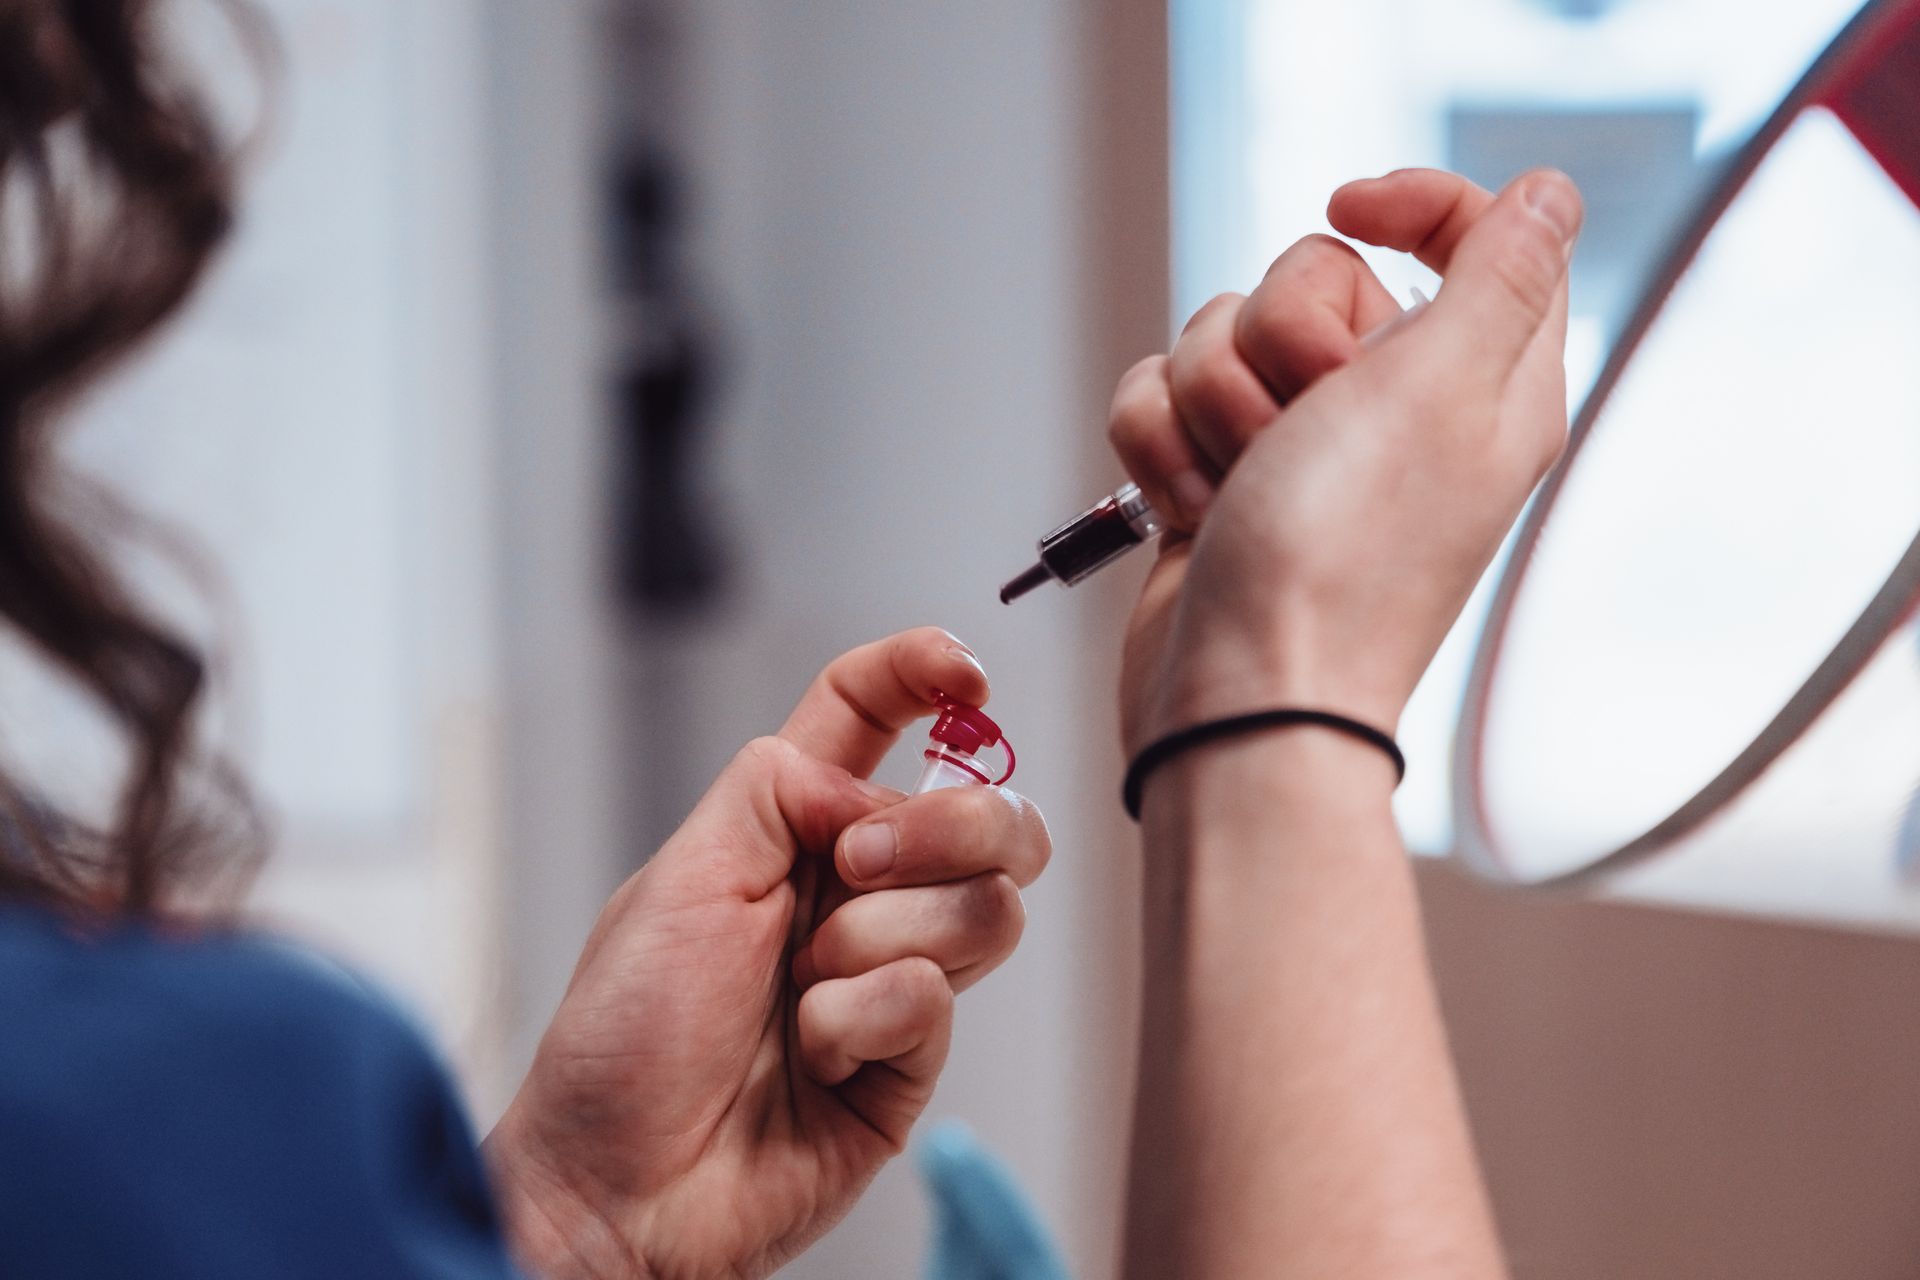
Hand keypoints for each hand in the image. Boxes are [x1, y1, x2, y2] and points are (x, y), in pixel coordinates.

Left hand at [484, 628, 1051, 1279]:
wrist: (618, 1188)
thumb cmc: (624, 1039)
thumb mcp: (682, 876)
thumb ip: (780, 789)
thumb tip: (875, 783)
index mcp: (793, 830)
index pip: (874, 719)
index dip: (924, 674)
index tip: (963, 671)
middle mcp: (857, 893)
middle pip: (986, 812)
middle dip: (943, 825)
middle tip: (855, 866)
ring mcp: (894, 975)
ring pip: (988, 904)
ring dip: (879, 937)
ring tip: (805, 989)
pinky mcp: (914, 1059)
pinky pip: (936, 996)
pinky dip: (864, 1018)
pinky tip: (813, 1054)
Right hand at [1107, 168, 1581, 761]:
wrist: (1242, 697)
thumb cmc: (1341, 560)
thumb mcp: (1443, 390)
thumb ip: (1502, 274)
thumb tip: (1548, 193)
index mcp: (1480, 379)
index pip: (1469, 230)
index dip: (1410, 203)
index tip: (1348, 209)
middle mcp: (1391, 406)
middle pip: (1314, 274)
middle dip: (1279, 337)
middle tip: (1301, 425)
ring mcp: (1298, 447)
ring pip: (1220, 334)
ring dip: (1207, 403)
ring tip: (1236, 487)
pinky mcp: (1216, 480)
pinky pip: (1160, 397)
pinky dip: (1158, 447)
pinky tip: (1188, 511)